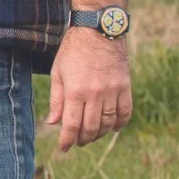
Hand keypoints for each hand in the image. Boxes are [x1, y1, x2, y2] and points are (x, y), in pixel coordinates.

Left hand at [45, 27, 131, 152]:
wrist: (98, 30)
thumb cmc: (73, 50)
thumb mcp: (58, 72)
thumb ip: (56, 99)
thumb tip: (52, 123)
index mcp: (75, 91)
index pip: (71, 125)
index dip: (67, 140)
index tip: (64, 148)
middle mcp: (95, 94)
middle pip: (91, 128)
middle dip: (82, 139)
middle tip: (78, 141)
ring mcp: (112, 91)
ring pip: (108, 123)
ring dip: (100, 134)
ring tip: (92, 135)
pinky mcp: (125, 87)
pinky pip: (125, 112)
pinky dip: (120, 123)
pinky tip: (113, 128)